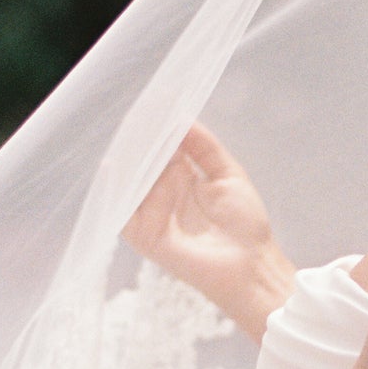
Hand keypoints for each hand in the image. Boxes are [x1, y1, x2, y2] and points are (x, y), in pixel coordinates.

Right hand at [122, 122, 295, 341]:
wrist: (252, 264)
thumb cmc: (245, 224)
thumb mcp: (227, 174)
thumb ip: (204, 146)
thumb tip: (182, 117)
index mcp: (180, 178)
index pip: (160, 148)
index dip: (155, 128)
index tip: (154, 104)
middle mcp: (161, 193)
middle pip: (141, 162)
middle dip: (139, 140)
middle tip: (139, 115)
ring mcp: (151, 214)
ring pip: (130, 182)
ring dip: (129, 159)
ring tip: (132, 135)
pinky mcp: (145, 235)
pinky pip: (123, 212)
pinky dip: (117, 193)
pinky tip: (115, 169)